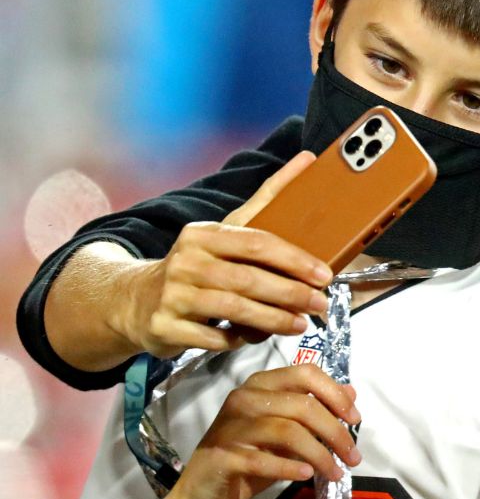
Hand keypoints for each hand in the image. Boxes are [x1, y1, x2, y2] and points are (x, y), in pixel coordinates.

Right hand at [118, 152, 334, 357]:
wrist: (137, 300)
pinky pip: (212, 338)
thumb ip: (268, 197)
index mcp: (203, 234)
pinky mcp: (165, 326)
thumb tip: (308, 158)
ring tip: (300, 324)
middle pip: (249, 279)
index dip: (294, 260)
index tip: (323, 274)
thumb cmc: (197, 263)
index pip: (257, 243)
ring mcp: (173, 295)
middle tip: (320, 303)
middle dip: (291, 294)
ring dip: (273, 319)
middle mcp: (185, 261)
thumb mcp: (227, 229)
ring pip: (234, 310)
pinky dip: (238, 340)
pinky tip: (255, 337)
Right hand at [155, 364, 361, 498]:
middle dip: (336, 431)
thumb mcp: (286, 432)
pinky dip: (290, 467)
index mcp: (262, 384)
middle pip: (302, 405)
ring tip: (336, 472)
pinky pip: (263, 459)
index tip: (356, 419)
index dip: (336, 394)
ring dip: (320, 454)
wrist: (203, 492)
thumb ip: (315, 410)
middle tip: (354, 456)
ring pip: (288, 432)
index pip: (306, 374)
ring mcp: (231, 426)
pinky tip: (307, 475)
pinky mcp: (223, 456)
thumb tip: (351, 393)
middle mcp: (245, 398)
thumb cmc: (248, 456)